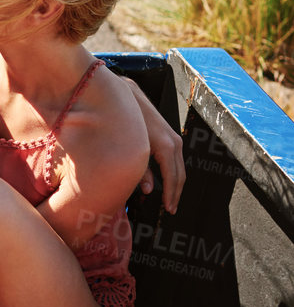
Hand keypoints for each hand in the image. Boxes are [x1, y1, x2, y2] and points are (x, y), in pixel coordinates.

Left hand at [127, 79, 184, 212]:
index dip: (170, 195)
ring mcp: (175, 138)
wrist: (128, 97)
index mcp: (166, 147)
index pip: (172, 177)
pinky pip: (176, 160)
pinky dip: (174, 173)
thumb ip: (141, 170)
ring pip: (180, 167)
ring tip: (170, 200)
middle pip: (180, 174)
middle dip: (176, 193)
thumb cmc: (125, 123)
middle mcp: (174, 143)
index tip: (168, 209)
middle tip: (170, 209)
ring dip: (176, 184)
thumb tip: (149, 190)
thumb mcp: (132, 149)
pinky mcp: (171, 136)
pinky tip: (167, 182)